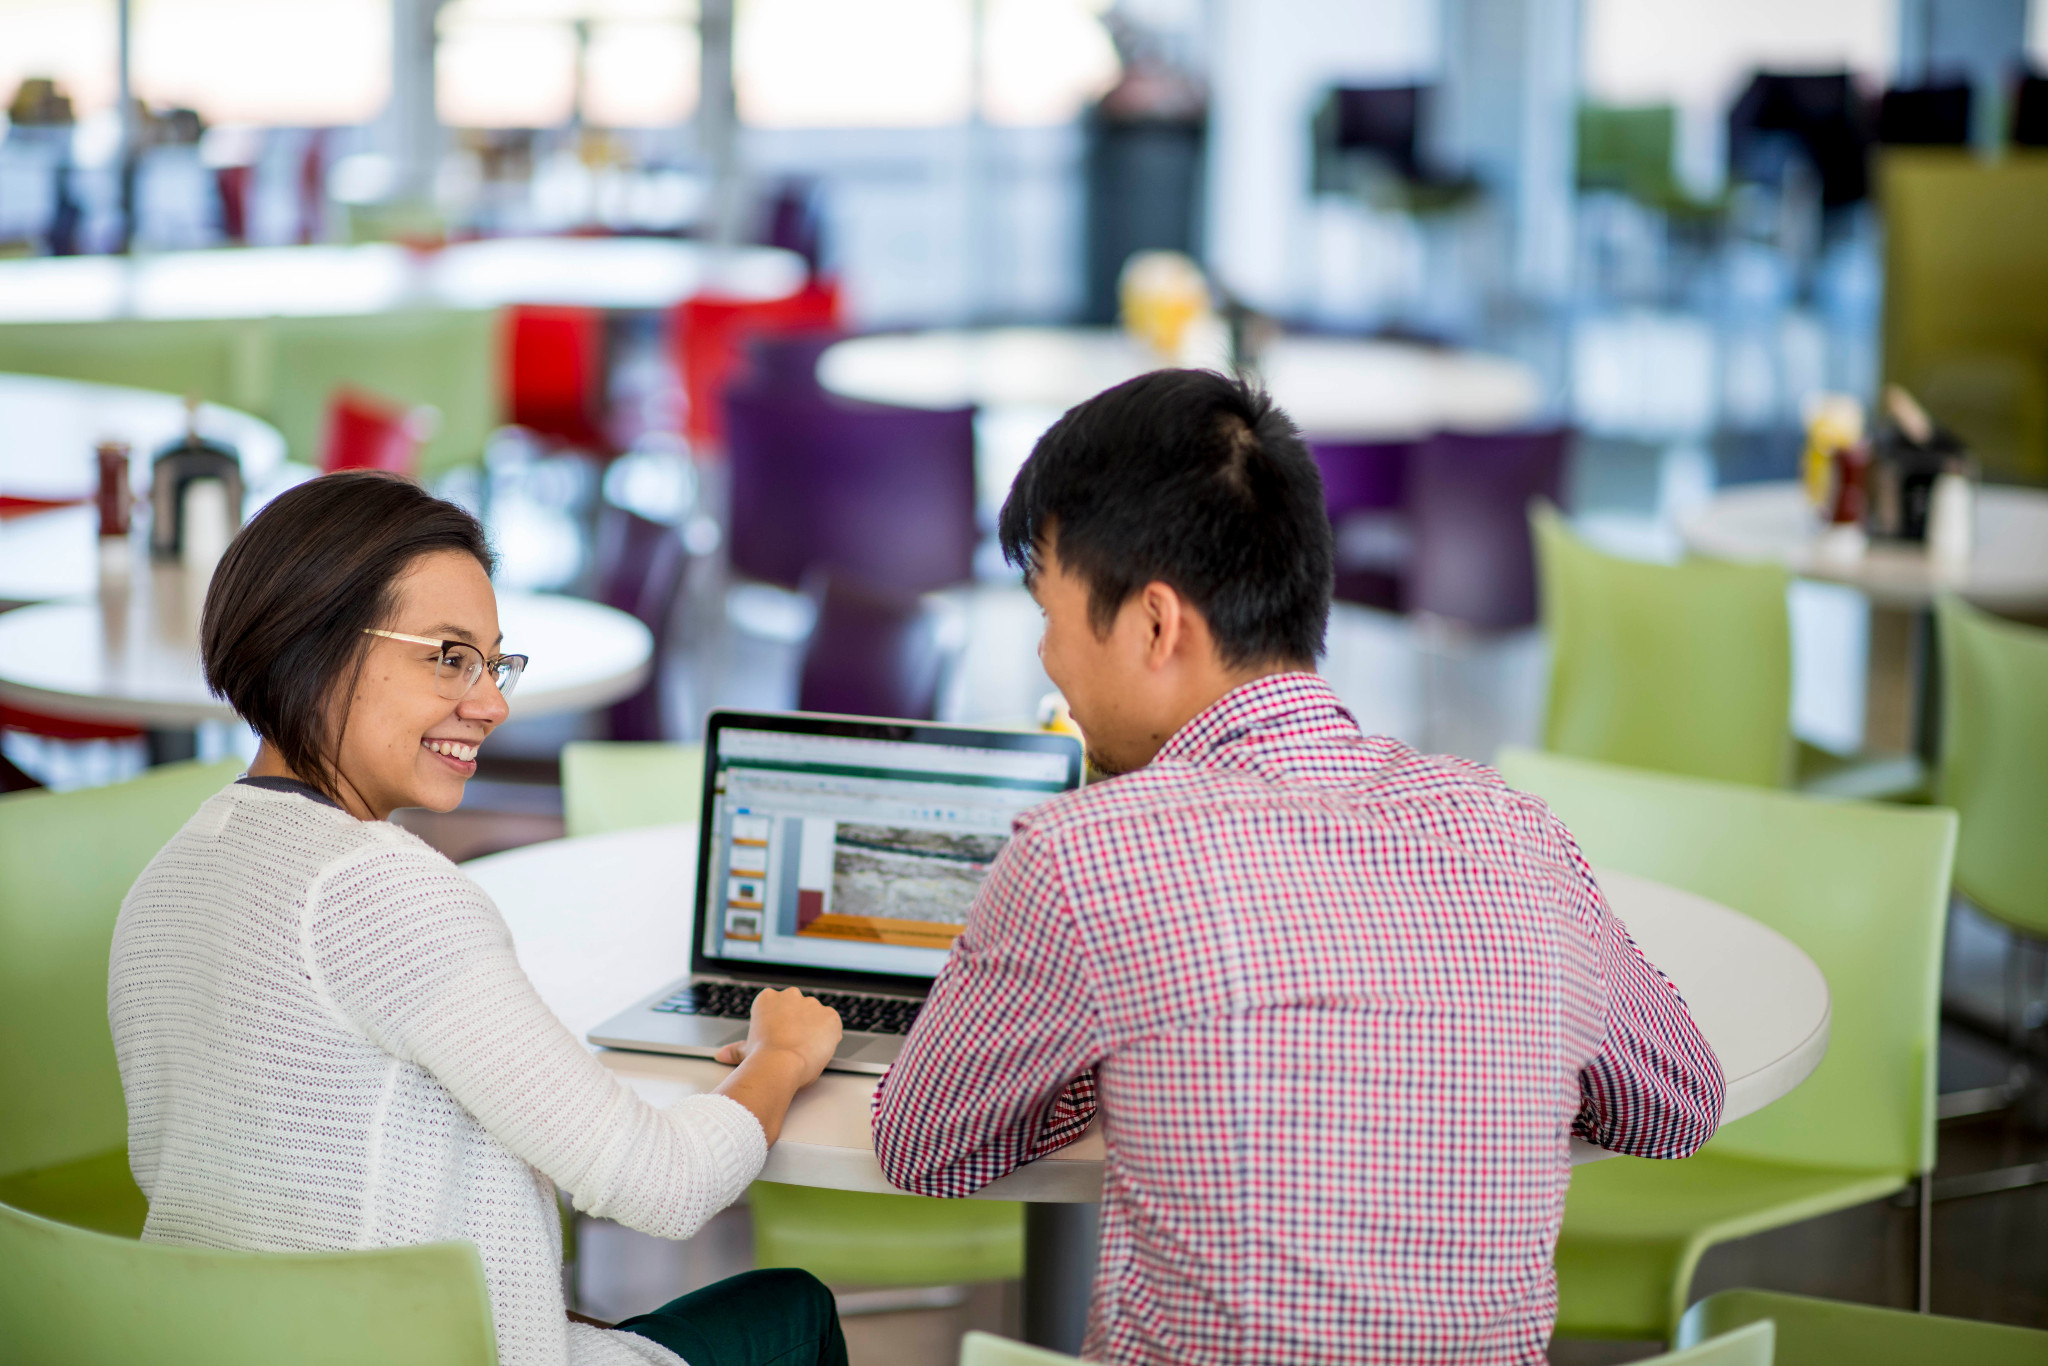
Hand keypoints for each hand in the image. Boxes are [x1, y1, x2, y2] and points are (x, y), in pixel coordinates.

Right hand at [715, 986, 840, 1084]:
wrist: (780, 1064)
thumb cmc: (761, 1058)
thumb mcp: (746, 1051)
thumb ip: (737, 1049)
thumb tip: (722, 1054)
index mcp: (768, 998)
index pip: (779, 1007)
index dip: (781, 1025)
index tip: (779, 1038)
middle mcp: (791, 995)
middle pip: (799, 1008)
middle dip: (798, 1024)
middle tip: (792, 1046)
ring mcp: (812, 1004)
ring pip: (817, 1016)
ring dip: (815, 1029)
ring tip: (805, 1050)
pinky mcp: (831, 1016)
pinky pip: (833, 1025)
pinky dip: (829, 1036)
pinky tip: (819, 1049)